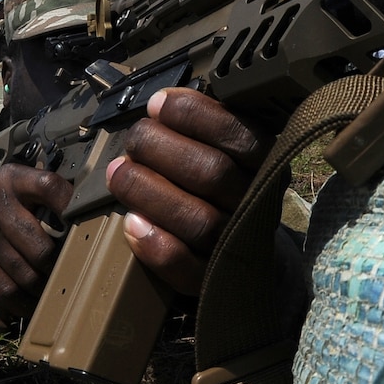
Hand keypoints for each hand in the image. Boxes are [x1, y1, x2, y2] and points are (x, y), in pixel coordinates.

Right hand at [0, 162, 72, 318]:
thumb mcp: (12, 194)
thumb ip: (42, 199)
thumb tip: (90, 219)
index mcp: (11, 177)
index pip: (49, 185)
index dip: (71, 207)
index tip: (87, 226)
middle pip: (39, 242)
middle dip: (57, 265)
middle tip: (71, 274)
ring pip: (24, 271)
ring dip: (42, 287)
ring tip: (54, 292)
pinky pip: (5, 287)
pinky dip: (23, 302)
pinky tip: (32, 304)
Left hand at [106, 87, 267, 295]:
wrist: (256, 259)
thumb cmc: (227, 190)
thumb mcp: (229, 151)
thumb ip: (202, 127)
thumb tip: (159, 103)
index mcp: (264, 163)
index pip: (236, 133)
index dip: (192, 114)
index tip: (157, 104)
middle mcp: (256, 203)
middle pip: (211, 173)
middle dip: (159, 149)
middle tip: (133, 140)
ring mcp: (236, 245)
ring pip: (197, 219)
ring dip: (148, 191)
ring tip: (119, 174)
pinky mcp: (213, 281)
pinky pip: (185, 266)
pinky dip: (154, 243)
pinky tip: (132, 224)